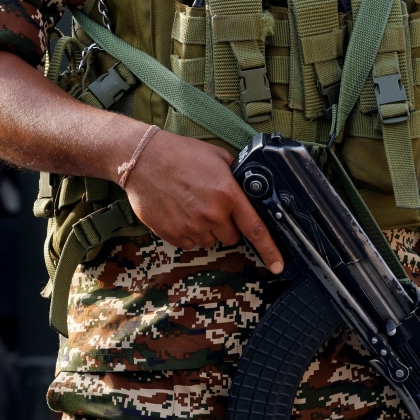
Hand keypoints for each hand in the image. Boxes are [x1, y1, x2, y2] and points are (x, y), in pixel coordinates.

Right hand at [123, 129, 283, 272]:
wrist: (141, 159)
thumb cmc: (180, 154)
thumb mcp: (218, 157)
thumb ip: (238, 177)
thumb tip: (251, 191)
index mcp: (227, 194)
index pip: (255, 229)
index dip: (270, 250)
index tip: (278, 265)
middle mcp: (211, 214)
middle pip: (232, 237)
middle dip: (227, 225)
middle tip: (212, 206)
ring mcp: (191, 226)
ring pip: (211, 241)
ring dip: (207, 230)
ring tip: (192, 206)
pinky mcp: (173, 234)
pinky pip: (191, 244)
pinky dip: (189, 233)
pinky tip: (180, 212)